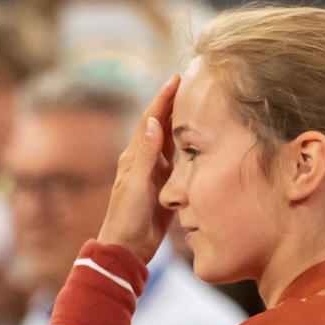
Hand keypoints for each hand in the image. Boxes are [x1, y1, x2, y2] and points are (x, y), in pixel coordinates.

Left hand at [96, 77, 181, 259]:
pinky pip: (178, 158)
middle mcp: (144, 159)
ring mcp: (155, 171)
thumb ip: (145, 155)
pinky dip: (186, 144)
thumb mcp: (136, 184)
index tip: (178, 78)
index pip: (150, 119)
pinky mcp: (166, 184)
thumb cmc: (126, 217)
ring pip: (170, 139)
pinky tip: (197, 137)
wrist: (127, 247)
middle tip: (192, 82)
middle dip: (174, 103)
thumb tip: (151, 122)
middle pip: (161, 124)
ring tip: (198, 102)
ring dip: (181, 120)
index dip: (164, 98)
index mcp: (134, 156)